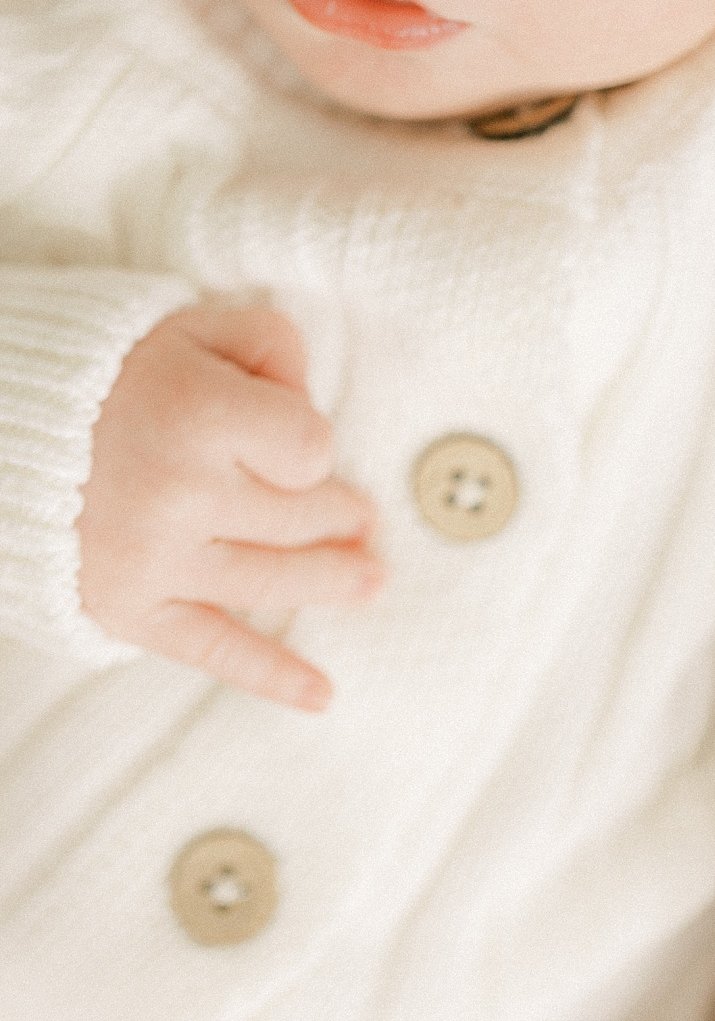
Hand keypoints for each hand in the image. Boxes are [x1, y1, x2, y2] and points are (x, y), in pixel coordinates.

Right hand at [79, 305, 384, 710]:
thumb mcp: (199, 326)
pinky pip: (215, 649)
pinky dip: (272, 676)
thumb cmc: (118, 371)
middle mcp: (179, 492)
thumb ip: (273, 348)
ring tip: (372, 578)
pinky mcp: (128, 608)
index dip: (311, 442)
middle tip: (366, 520)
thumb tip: (313, 412)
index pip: (310, 448)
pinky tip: (322, 694)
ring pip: (273, 579)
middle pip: (299, 518)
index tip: (291, 433)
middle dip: (341, 517)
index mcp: (198, 415)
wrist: (6, 432)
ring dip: (333, 582)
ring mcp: (154, 559)